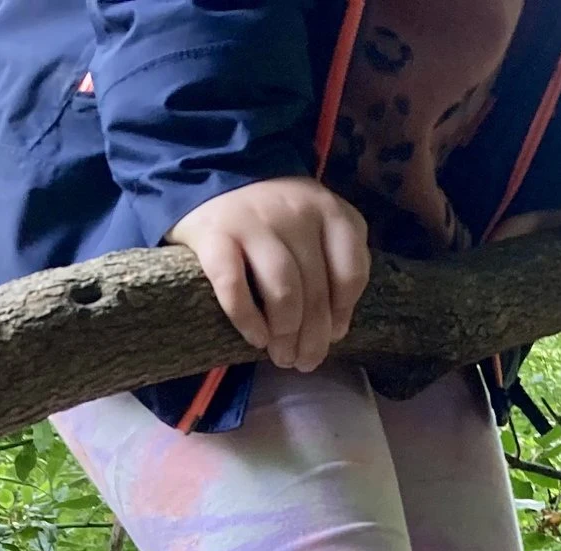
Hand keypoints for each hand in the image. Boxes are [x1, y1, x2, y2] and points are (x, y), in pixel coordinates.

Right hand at [166, 177, 370, 372]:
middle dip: (313, 338)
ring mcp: (254, 221)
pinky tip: (256, 338)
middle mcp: (296, 212)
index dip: (343, 312)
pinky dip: (247, 319)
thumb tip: (335, 329)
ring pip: (283, 291)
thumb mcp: (315, 227)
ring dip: (286, 334)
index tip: (332, 335)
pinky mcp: (214, 235)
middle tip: (304, 362)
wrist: (209, 178)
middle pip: (316, 290)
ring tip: (281, 355)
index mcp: (328, 211)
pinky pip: (234, 286)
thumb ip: (332, 265)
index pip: (351, 272)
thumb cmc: (271, 220)